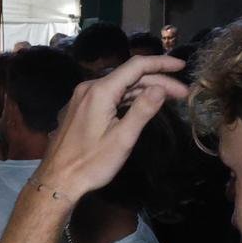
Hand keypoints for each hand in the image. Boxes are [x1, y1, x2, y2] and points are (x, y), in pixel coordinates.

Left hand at [34, 55, 187, 200]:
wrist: (58, 179)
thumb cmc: (91, 162)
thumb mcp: (122, 138)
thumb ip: (142, 110)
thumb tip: (160, 87)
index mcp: (99, 91)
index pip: (135, 66)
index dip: (161, 63)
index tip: (182, 66)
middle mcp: (89, 88)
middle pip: (129, 76)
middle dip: (158, 81)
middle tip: (183, 93)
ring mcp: (83, 98)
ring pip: (119, 86)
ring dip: (144, 89)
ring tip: (170, 98)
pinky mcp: (81, 108)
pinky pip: (109, 95)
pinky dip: (129, 97)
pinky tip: (143, 104)